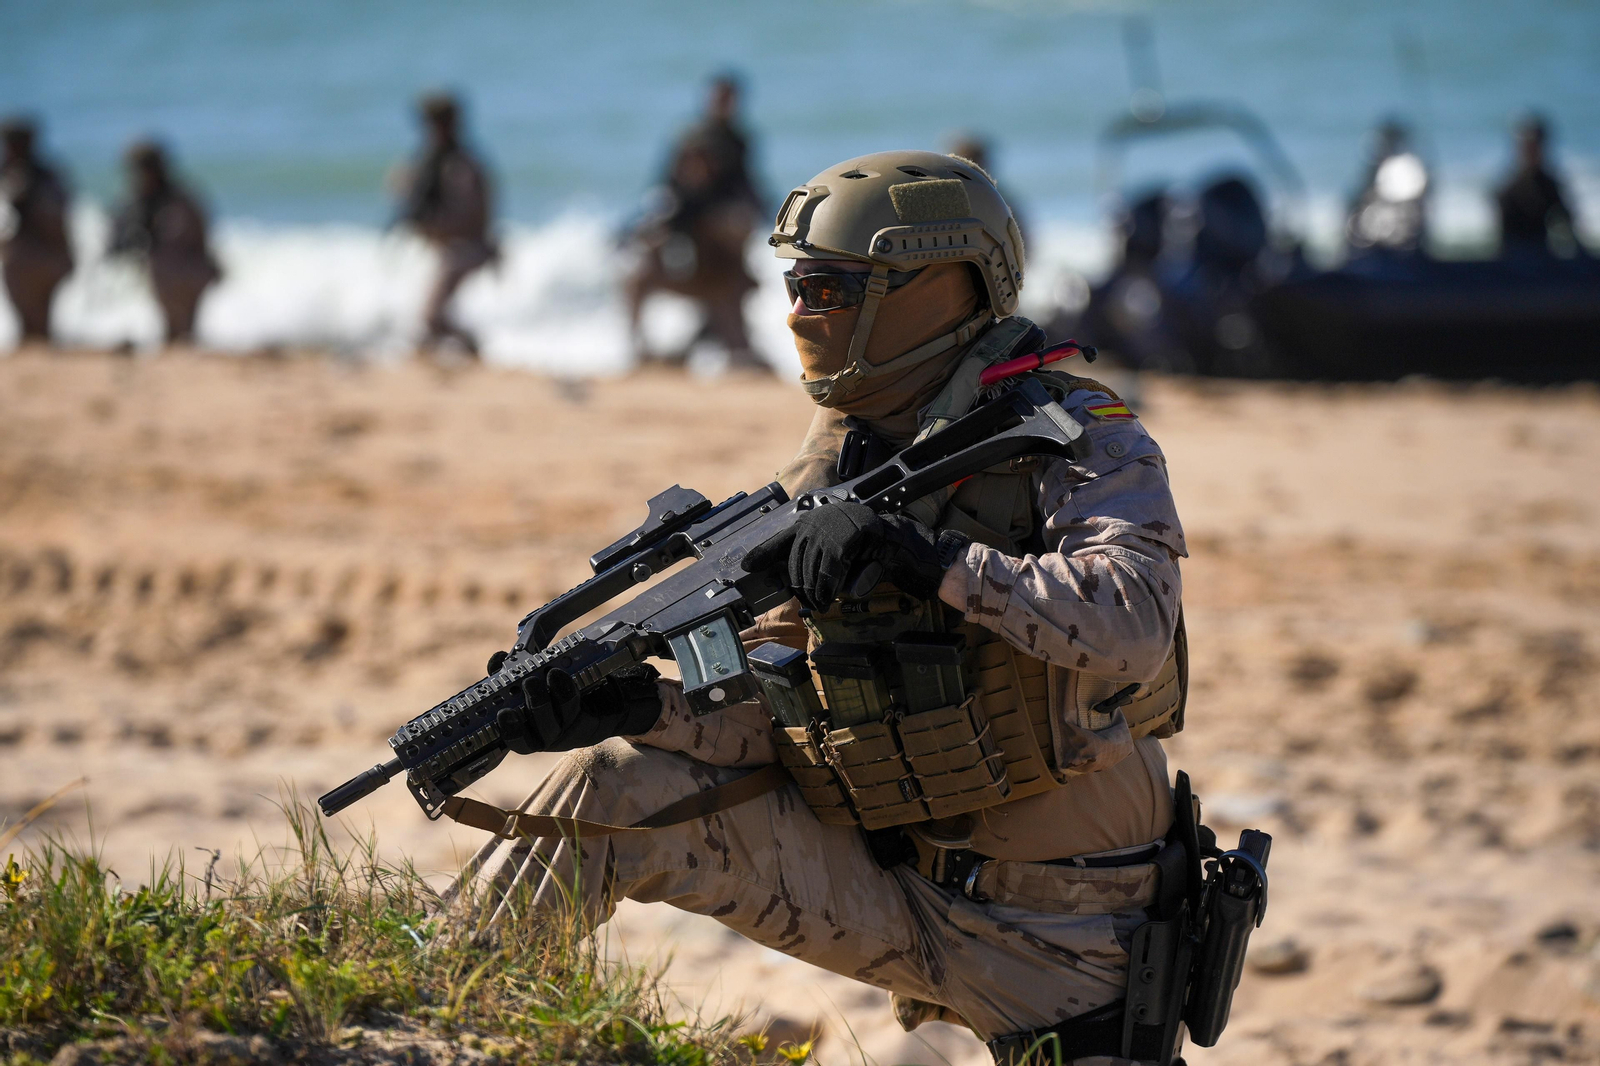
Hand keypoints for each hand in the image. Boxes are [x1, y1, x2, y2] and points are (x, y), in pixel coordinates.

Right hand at [493, 661, 662, 753]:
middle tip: (529, 682)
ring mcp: (564, 733)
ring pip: (553, 723)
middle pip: (532, 735)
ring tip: (547, 673)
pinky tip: (560, 674)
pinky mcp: (584, 724)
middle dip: (530, 706)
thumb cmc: (552, 689)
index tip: (503, 712)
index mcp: (523, 731)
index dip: (507, 729)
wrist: (597, 699)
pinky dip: (564, 690)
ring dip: (548, 698)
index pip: (511, 738)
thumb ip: (509, 675)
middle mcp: (542, 738)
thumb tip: (499, 661)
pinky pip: (572, 709)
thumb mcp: (528, 682)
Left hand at [744, 501, 963, 607]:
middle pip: (797, 559)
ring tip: (821, 602)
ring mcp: (837, 523)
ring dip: (816, 589)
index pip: (783, 538)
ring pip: (814, 565)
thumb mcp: (840, 561)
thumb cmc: (874, 555)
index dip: (764, 553)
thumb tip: (789, 582)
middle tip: (809, 602)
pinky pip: (833, 565)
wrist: (908, 548)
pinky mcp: (853, 533)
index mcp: (817, 521)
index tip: (745, 566)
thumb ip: (817, 566)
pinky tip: (835, 593)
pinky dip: (831, 583)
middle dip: (800, 585)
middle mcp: (822, 518)